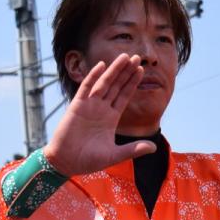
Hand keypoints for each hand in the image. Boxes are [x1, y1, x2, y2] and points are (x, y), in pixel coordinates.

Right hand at [43, 54, 156, 177]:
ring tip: (124, 56)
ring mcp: (89, 106)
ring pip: (104, 84)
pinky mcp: (76, 107)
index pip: (124, 96)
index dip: (132, 83)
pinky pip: (86, 89)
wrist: (65, 163)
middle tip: (136, 57)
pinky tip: (101, 66)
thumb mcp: (114, 155)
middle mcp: (101, 109)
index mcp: (110, 117)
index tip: (141, 70)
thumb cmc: (87, 160)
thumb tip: (153, 148)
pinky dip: (92, 77)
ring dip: (114, 70)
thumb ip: (133, 150)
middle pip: (116, 86)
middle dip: (126, 72)